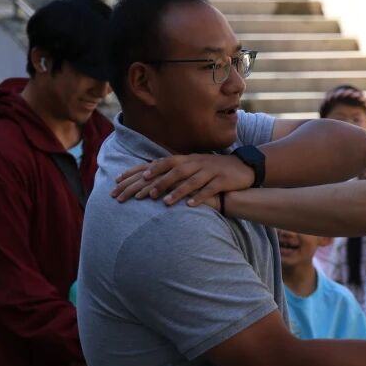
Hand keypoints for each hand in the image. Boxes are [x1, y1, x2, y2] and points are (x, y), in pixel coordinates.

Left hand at [112, 153, 254, 205]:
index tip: (121, 182)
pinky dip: (200, 196)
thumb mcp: (192, 166)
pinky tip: (190, 205)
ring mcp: (209, 171)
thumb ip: (173, 170)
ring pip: (189, 180)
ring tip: (162, 202)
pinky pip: (209, 189)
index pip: (157, 164)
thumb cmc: (213, 170)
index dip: (139, 172)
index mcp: (185, 159)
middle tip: (137, 196)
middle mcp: (194, 163)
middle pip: (170, 172)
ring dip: (175, 191)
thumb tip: (147, 176)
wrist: (243, 167)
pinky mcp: (222, 180)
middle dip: (153, 184)